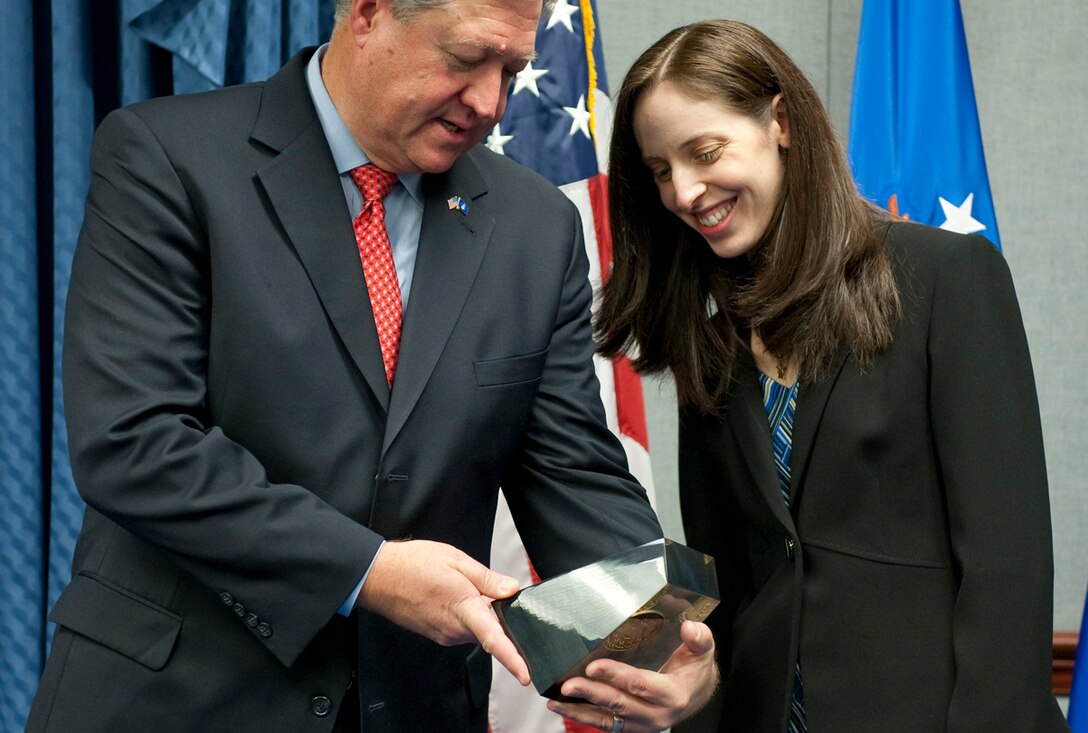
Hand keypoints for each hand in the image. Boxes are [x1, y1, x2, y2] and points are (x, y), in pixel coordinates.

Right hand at [357, 539, 529, 684]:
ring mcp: (444, 635)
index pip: (493, 639)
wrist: (378, 577)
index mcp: (463, 608)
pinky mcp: (437, 635)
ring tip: (460, 585)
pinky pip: (462, 628)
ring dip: (479, 612)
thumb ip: (487, 578)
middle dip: (497, 615)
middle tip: (484, 587)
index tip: (525, 674)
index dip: (512, 659)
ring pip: (476, 628)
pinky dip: (466, 615)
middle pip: (490, 631)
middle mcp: (454, 629)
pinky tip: (452, 595)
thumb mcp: (457, 560)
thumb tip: (511, 589)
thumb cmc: (413, 565)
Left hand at [546, 620, 717, 732]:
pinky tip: (563, 707)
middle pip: (619, 705)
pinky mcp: (631, 727)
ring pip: (607, 720)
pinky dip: (583, 716)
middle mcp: (656, 715)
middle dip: (591, 694)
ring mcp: (642, 725)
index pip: (640, 685)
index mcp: (672, 694)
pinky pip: (605, 725)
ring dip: (580, 711)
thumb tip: (688, 626)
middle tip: (567, 685)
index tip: (593, 666)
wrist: (697, 693)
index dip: (616, 676)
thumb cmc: (695, 666)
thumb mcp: (703, 649)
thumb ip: (699, 637)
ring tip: (555, 701)